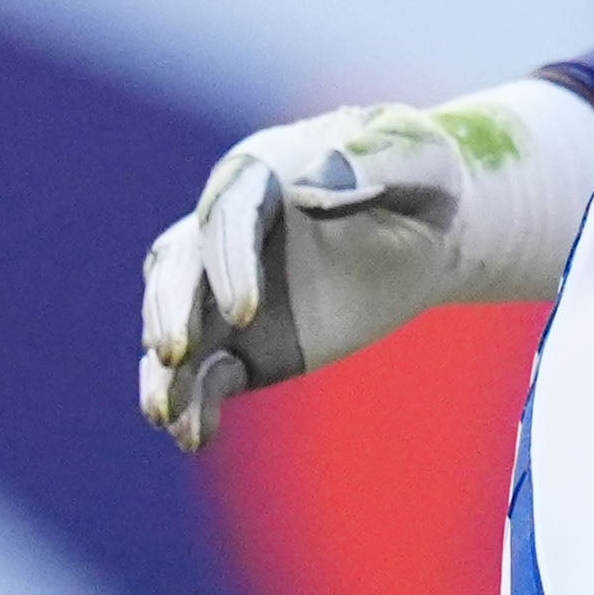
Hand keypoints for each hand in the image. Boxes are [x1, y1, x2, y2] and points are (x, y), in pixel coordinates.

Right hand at [136, 80, 593, 449]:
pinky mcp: (244, 343)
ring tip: (165, 413)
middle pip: (178, 266)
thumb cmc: (424, 178)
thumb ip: (374, 160)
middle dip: (171, 309)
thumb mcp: (419, 159)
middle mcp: (229, 233)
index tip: (244, 311)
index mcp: (262, 173)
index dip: (228, 262)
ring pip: (177, 325)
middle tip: (174, 354)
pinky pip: (206, 374)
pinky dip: (194, 403)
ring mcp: (228, 290)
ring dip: (163, 369)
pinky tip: (195, 435)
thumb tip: (311, 187)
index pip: (226, 214)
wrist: (430, 230)